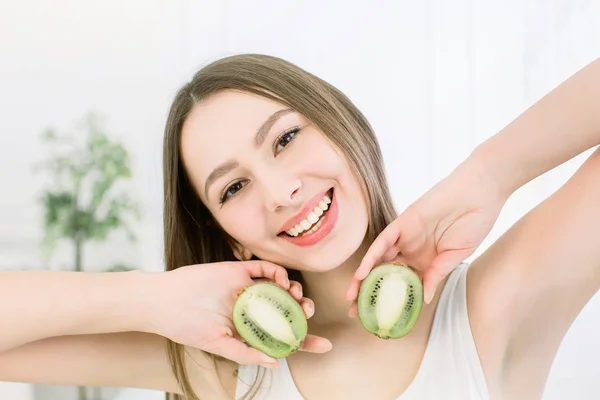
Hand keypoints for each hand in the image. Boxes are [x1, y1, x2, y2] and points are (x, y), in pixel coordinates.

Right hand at [146, 260, 331, 366]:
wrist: (162, 301)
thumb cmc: (186, 326)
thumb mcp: (216, 344)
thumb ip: (244, 352)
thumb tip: (274, 362)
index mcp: (250, 328)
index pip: (283, 335)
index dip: (305, 340)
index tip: (325, 345)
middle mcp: (252, 307)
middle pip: (286, 310)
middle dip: (303, 312)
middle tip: (307, 312)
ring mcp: (246, 288)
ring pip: (280, 288)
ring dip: (295, 293)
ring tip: (297, 299)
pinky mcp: (239, 270)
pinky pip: (264, 268)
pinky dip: (279, 273)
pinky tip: (283, 282)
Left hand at [346, 156, 507, 309]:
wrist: (480, 193)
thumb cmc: (474, 222)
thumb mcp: (456, 255)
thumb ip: (437, 274)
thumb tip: (425, 298)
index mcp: (425, 261)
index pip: (402, 285)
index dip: (389, 301)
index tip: (378, 318)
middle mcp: (411, 250)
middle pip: (384, 274)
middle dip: (369, 293)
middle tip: (356, 312)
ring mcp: (406, 236)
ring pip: (378, 259)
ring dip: (363, 278)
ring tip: (351, 297)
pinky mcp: (403, 222)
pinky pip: (383, 241)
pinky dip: (372, 257)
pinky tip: (362, 273)